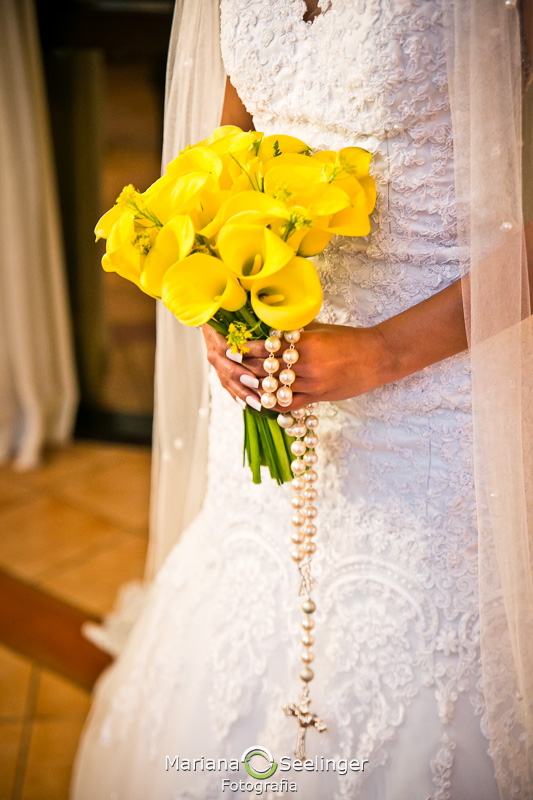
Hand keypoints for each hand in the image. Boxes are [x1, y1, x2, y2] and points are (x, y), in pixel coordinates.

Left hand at [203, 321, 388, 412]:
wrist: (376, 357)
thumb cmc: (348, 339)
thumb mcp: (320, 328)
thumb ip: (295, 330)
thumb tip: (271, 325)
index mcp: (304, 342)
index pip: (266, 346)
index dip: (246, 348)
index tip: (232, 346)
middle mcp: (304, 364)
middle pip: (265, 368)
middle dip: (245, 366)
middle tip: (228, 364)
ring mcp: (310, 383)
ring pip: (273, 388)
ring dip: (255, 386)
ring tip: (240, 382)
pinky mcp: (317, 397)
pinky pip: (287, 404)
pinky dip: (271, 403)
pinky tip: (261, 400)